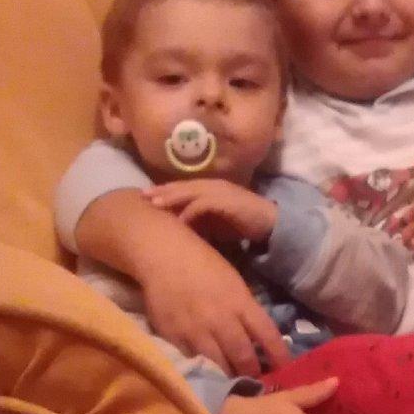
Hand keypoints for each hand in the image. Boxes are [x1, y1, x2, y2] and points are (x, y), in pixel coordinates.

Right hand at [141, 229, 289, 376]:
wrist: (163, 256)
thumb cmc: (202, 263)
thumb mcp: (233, 282)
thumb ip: (245, 310)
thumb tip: (256, 337)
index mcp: (240, 303)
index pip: (267, 334)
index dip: (279, 355)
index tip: (286, 369)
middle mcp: (221, 320)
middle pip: (243, 357)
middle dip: (253, 373)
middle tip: (257, 382)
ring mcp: (196, 331)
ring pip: (218, 365)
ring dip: (228, 376)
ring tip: (233, 383)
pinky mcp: (174, 337)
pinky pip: (193, 360)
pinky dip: (201, 367)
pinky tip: (204, 370)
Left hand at [146, 179, 276, 244]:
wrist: (271, 223)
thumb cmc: (243, 222)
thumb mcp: (216, 221)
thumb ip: (200, 220)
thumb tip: (180, 227)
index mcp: (210, 188)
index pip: (182, 187)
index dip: (164, 190)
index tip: (145, 197)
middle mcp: (213, 186)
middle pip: (182, 186)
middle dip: (162, 191)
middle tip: (143, 197)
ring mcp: (220, 192)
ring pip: (190, 192)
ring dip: (172, 198)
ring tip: (155, 205)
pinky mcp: (227, 201)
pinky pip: (204, 205)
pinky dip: (190, 212)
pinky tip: (180, 220)